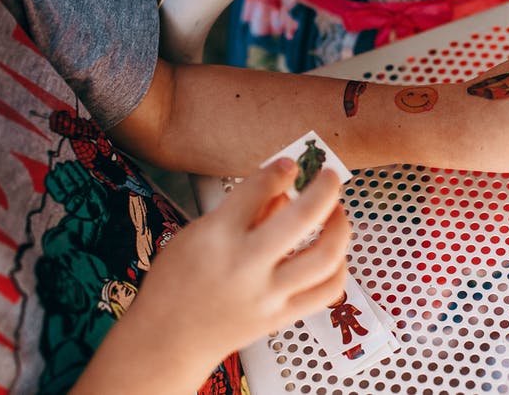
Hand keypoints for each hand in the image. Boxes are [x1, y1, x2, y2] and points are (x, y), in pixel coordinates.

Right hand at [74, 160, 350, 392]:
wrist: (167, 341)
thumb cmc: (176, 284)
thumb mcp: (196, 235)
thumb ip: (242, 212)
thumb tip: (285, 192)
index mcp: (218, 236)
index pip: (259, 189)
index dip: (280, 170)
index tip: (290, 166)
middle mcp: (247, 265)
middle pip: (303, 217)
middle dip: (325, 188)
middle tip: (329, 176)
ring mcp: (268, 294)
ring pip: (325, 256)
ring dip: (340, 226)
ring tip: (337, 212)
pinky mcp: (281, 317)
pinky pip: (327, 291)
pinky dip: (339, 267)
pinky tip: (334, 253)